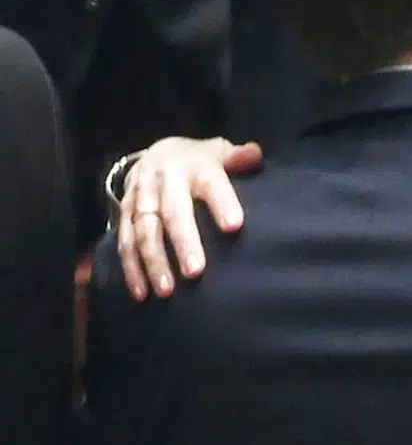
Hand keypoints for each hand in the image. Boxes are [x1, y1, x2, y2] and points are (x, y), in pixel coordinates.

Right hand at [115, 136, 262, 300]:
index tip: (234, 226)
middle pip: (174, 213)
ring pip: (145, 232)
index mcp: (194, 166)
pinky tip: (141, 292)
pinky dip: (131, 268)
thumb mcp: (219, 152)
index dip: (222, 203)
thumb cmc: (199, 161)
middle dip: (184, 243)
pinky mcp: (124, 213)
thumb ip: (239, 157)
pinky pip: (125, 241)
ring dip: (153, 262)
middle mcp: (164, 181)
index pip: (211, 184)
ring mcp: (141, 197)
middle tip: (195, 272)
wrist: (155, 153)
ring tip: (166, 291)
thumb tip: (255, 154)